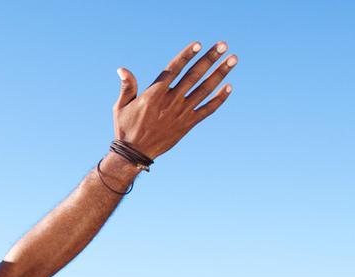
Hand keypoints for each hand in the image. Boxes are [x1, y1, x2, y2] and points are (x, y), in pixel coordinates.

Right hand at [114, 40, 237, 158]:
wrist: (134, 154)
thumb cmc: (126, 128)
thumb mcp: (121, 106)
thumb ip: (127, 87)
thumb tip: (122, 69)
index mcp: (153, 94)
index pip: (173, 70)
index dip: (186, 56)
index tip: (199, 44)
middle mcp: (170, 101)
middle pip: (194, 75)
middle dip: (210, 59)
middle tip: (224, 45)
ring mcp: (181, 113)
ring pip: (205, 89)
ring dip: (220, 73)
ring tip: (233, 59)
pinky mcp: (188, 124)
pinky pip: (207, 109)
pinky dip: (219, 99)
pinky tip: (229, 87)